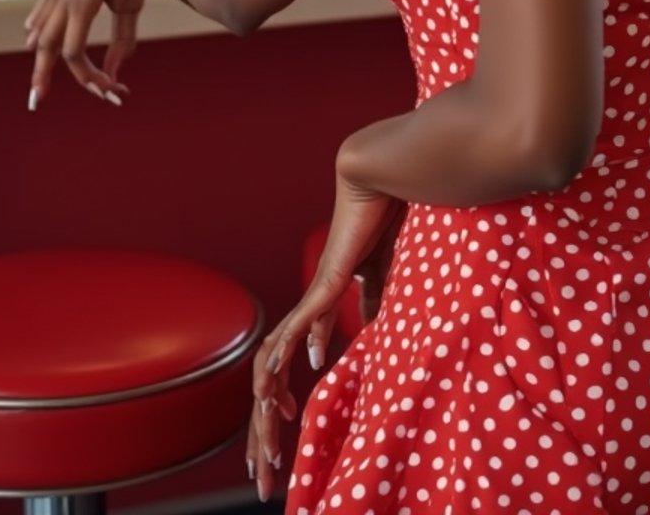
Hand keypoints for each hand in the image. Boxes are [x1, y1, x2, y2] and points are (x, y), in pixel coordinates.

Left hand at [24, 0, 144, 108]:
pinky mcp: (77, 7)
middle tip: (37, 93)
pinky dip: (84, 72)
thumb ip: (121, 37)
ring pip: (50, 50)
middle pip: (41, 41)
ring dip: (53, 76)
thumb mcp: (126, 4)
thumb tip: (118, 68)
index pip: (44, 22)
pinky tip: (98, 85)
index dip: (42, 43)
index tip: (39, 56)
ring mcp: (63, 3)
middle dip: (40, 70)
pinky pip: (72, 50)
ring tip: (53, 97)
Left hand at [246, 164, 401, 501]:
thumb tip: (366, 329)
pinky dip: (282, 363)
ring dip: (267, 406)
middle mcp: (311, 305)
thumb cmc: (385, 219)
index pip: (295, 360)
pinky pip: (294, 331)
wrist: (383, 180)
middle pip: (274, 373)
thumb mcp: (386, 276)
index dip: (286, 395)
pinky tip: (276, 388)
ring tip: (264, 446)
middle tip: (263, 469)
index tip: (286, 428)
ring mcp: (313, 296)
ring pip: (275, 361)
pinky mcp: (324, 286)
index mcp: (324, 303)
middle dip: (266, 425)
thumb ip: (373, 303)